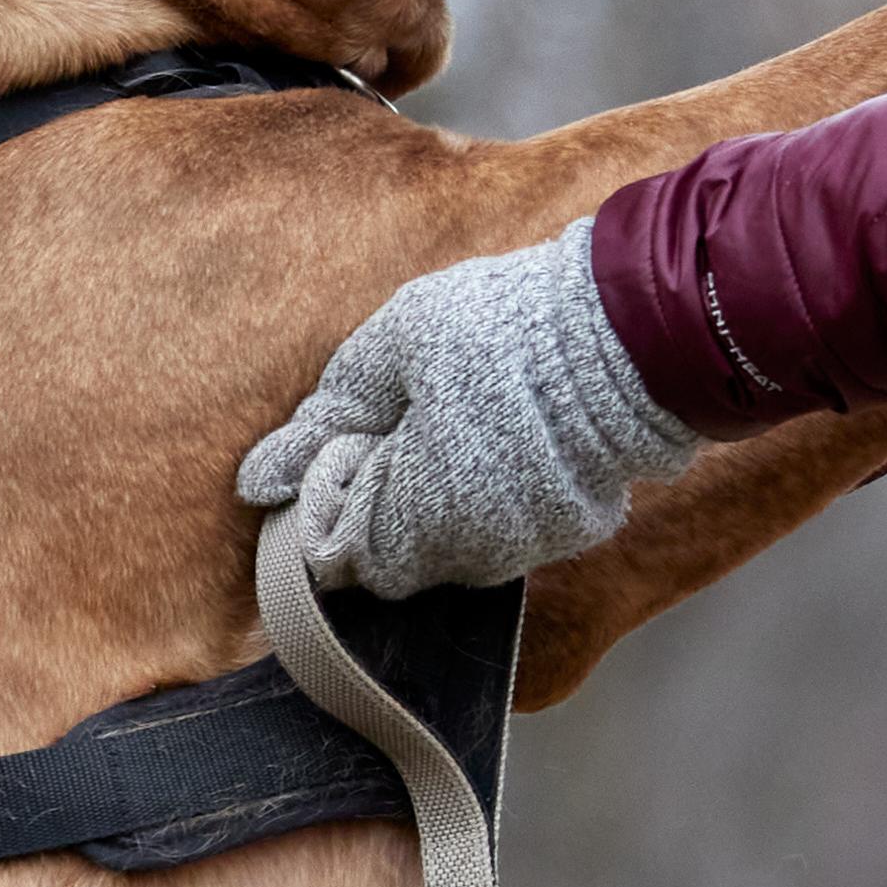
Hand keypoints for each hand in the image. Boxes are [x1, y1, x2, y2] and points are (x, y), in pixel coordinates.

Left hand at [235, 230, 706, 594]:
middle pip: (390, 558)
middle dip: (377, 496)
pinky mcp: (571, 530)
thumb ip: (324, 419)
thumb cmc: (501, 328)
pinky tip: (500, 434)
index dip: (329, 494)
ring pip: (448, 549)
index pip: (335, 555)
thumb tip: (257, 482)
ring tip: (452, 420)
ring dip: (431, 500)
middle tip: (401, 421)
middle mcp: (470, 553)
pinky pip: (503, 532)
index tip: (353, 436)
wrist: (630, 330)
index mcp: (415, 516)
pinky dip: (485, 496)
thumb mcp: (392, 348)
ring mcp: (525, 548)